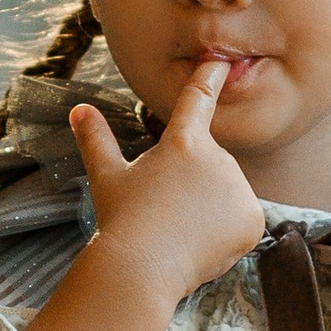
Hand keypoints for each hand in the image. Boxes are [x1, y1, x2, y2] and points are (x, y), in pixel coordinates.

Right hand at [69, 58, 265, 306]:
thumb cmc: (121, 222)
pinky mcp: (252, 219)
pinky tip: (202, 245)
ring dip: (210, 212)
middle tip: (166, 214)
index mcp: (183, 143)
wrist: (141, 270)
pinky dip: (227, 235)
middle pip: (210, 167)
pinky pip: (243, 223)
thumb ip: (96, 140)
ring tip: (182, 234)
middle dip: (194, 188)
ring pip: (227, 196)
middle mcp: (217, 158)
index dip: (209, 76)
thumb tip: (78, 109)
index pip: (198, 101)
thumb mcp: (106, 178)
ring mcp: (238, 189)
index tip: (220, 60)